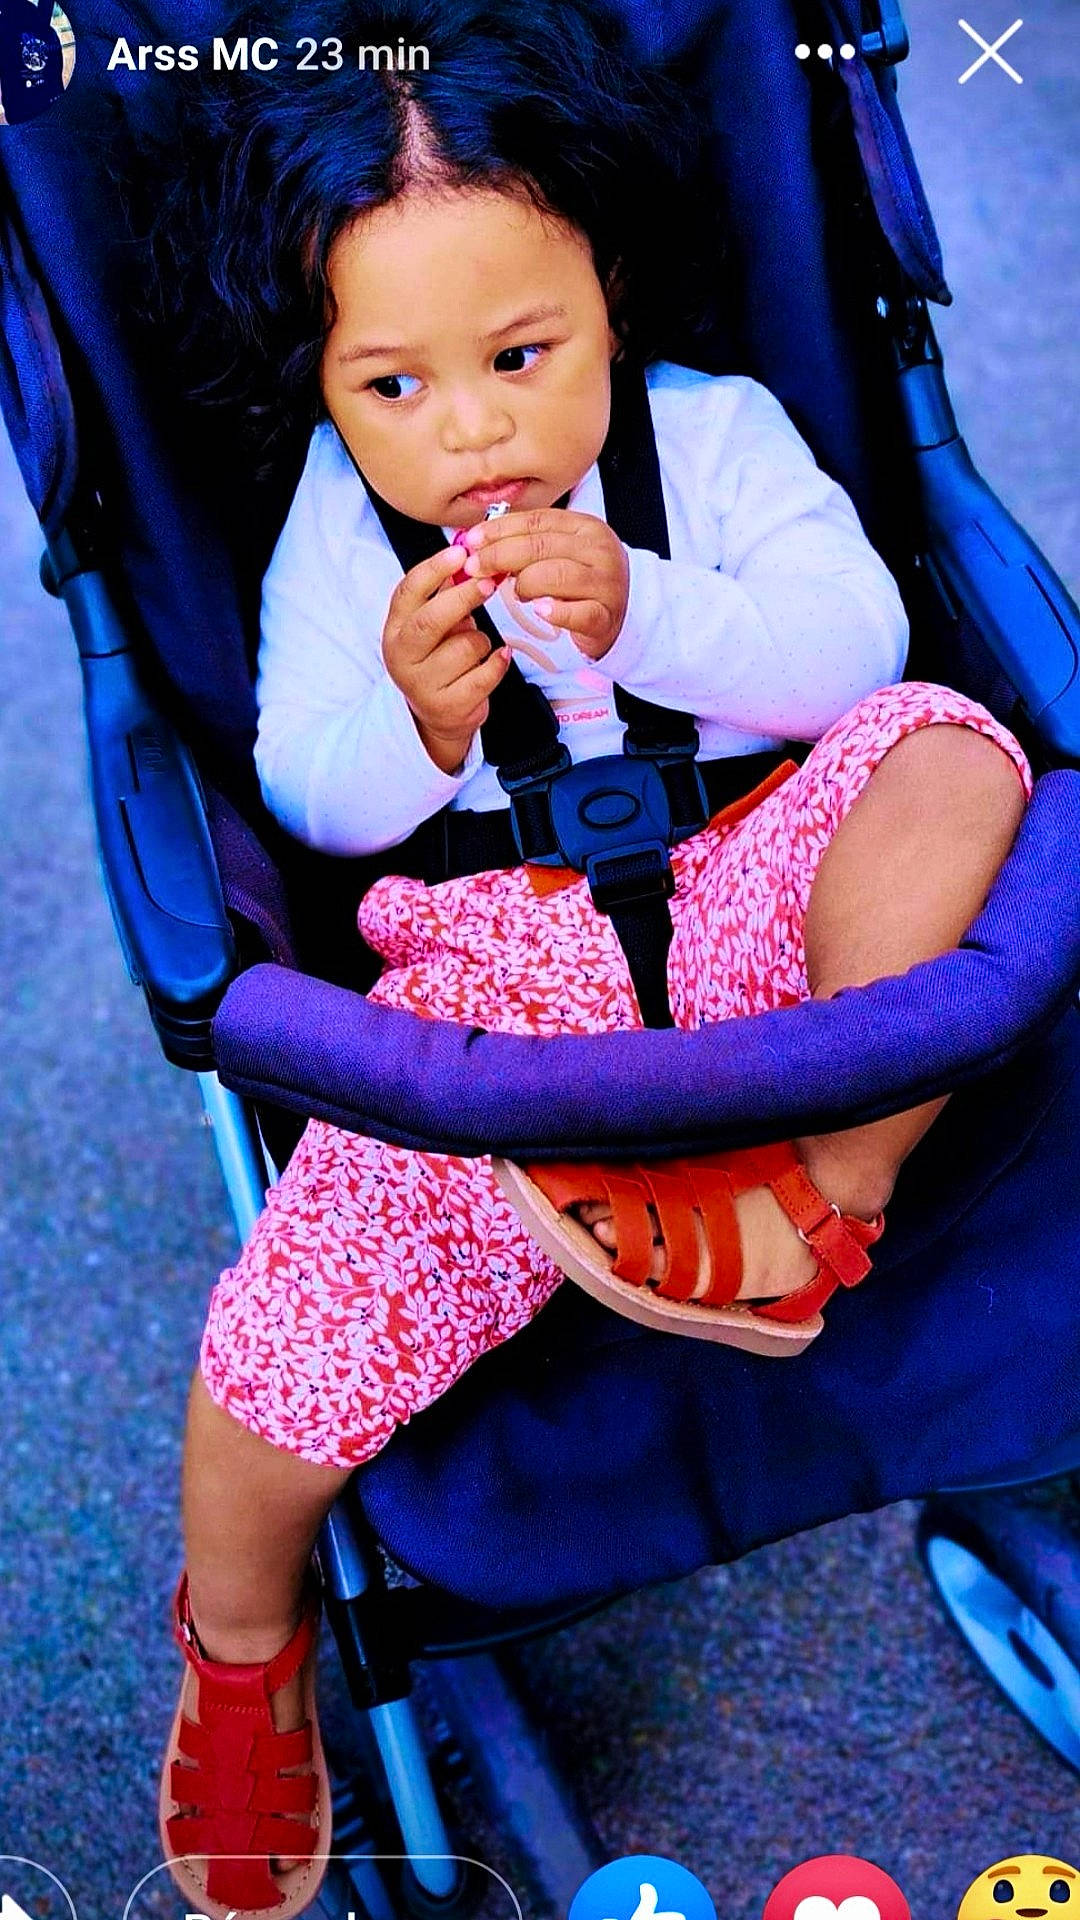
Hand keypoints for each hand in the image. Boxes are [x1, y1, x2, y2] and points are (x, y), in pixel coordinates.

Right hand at [381, 545, 510, 773]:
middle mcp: (401, 657)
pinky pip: (485, 674)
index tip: (461, 552)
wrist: (439, 714)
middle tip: (489, 583)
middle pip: (431, 620)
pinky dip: (498, 662)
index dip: (434, 569)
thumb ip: (445, 592)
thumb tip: (466, 550)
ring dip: (482, 641)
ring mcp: (422, 685)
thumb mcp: (435, 625)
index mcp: (395, 629)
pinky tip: (500, 657)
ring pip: (465, 647)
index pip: (408, 592)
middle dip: (464, 597)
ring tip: (479, 647)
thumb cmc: (439, 658)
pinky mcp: (448, 707)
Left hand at [459, 508, 629, 659]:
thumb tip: (480, 541)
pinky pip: (577, 612)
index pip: (537, 520)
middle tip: (475, 568)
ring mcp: (606, 582)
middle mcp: (598, 550)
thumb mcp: (560, 552)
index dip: (500, 529)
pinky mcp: (605, 615)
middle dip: (499, 556)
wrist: (624, 614)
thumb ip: (528, 543)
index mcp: (585, 526)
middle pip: (540, 546)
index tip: (472, 540)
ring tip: (518, 593)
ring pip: (554, 576)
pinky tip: (539, 609)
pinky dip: (554, 612)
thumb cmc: (583, 582)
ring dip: (525, 585)